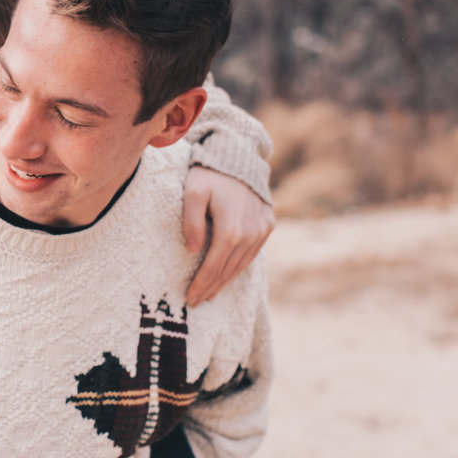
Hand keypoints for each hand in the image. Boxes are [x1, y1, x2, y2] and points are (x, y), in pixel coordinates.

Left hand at [182, 165, 273, 305]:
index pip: (213, 266)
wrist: (239, 157)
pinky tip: (228, 274)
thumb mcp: (193, 192)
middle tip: (197, 301)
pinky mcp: (268, 225)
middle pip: (228, 269)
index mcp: (231, 229)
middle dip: (212, 287)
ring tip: (211, 292)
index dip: (201, 284)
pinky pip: (252, 253)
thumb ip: (191, 221)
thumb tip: (193, 250)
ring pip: (242, 264)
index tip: (190, 298)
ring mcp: (262, 230)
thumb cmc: (209, 174)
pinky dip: (239, 267)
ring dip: (226, 280)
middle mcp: (251, 233)